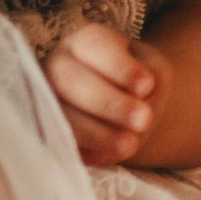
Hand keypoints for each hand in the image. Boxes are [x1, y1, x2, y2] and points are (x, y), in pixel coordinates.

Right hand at [45, 20, 160, 168]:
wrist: (124, 110)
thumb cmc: (139, 81)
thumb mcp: (153, 70)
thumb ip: (150, 77)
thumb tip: (138, 97)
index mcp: (85, 43)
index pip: (95, 46)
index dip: (119, 67)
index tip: (146, 86)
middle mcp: (59, 66)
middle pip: (70, 80)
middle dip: (108, 103)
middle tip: (143, 119)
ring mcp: (47, 100)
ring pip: (60, 114)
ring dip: (95, 132)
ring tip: (129, 144)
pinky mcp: (47, 131)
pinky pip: (58, 141)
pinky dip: (83, 150)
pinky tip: (107, 156)